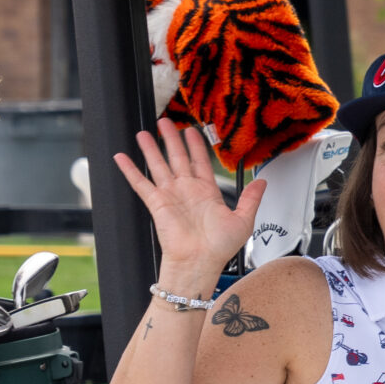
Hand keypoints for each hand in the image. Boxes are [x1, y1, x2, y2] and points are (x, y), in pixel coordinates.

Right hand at [114, 119, 266, 288]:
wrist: (200, 262)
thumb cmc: (220, 247)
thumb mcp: (243, 219)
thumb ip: (251, 198)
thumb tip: (263, 182)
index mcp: (207, 193)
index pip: (200, 162)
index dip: (195, 145)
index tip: (191, 130)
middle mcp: (187, 191)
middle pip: (177, 157)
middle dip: (171, 139)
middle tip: (165, 121)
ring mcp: (170, 195)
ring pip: (158, 165)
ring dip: (150, 148)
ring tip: (144, 132)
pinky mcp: (156, 203)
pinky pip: (140, 183)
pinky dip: (130, 170)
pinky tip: (121, 157)